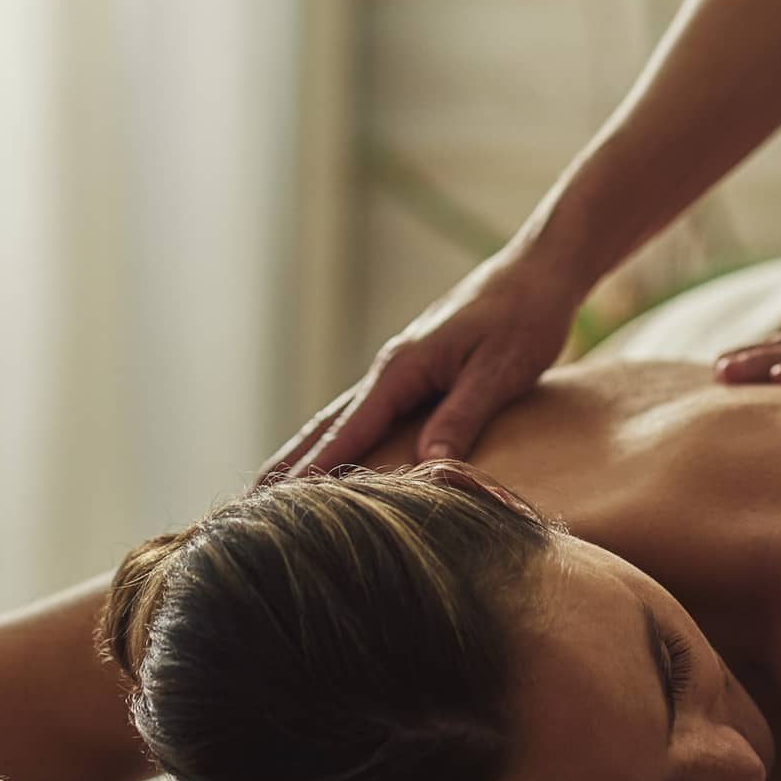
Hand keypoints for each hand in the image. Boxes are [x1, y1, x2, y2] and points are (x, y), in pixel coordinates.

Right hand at [258, 248, 582, 480]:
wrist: (536, 274)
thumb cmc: (523, 318)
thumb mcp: (499, 370)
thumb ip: (462, 416)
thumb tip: (427, 467)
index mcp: (402, 369)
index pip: (347, 430)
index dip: (313, 470)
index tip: (275, 504)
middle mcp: (389, 371)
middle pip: (325, 426)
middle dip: (286, 465)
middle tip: (244, 506)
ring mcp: (399, 373)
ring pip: (340, 421)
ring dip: (304, 455)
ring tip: (270, 492)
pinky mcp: (415, 376)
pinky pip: (366, 417)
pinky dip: (338, 442)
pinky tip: (331, 461)